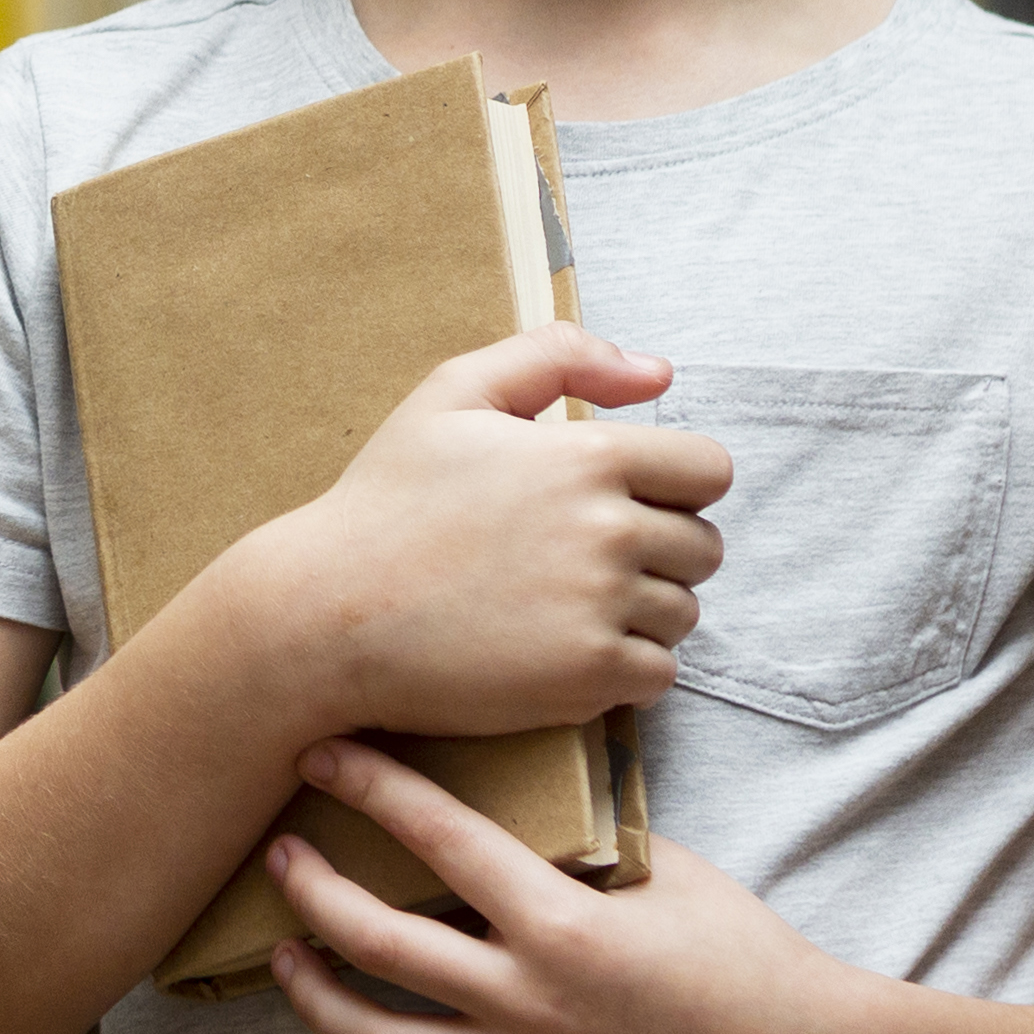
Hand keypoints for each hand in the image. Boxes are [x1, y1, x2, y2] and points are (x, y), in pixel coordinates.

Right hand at [225, 323, 731, 737]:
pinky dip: (623, 671)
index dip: (674, 486)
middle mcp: (608, 531)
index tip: (623, 504)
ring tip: (563, 610)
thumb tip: (659, 376)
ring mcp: (601, 608)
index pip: (709, 470)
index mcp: (589, 456)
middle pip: (703, 547)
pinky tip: (561, 654)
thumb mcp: (453, 395)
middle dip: (657, 554)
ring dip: (640, 615)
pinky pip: (657, 675)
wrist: (324, 614)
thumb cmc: (385, 504)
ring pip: (682, 613)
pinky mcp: (587, 677)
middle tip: (580, 563)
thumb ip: (559, 356)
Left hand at [262, 738, 888, 1033]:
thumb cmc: (749, 961)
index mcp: (562, 922)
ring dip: (313, 996)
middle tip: (280, 857)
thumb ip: (583, 841)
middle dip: (309, 890)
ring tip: (287, 957)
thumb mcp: (671, 874)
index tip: (321, 758)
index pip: (437, 837)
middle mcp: (527, 1000)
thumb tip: (514, 791)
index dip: (369, 789)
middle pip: (375, 939)